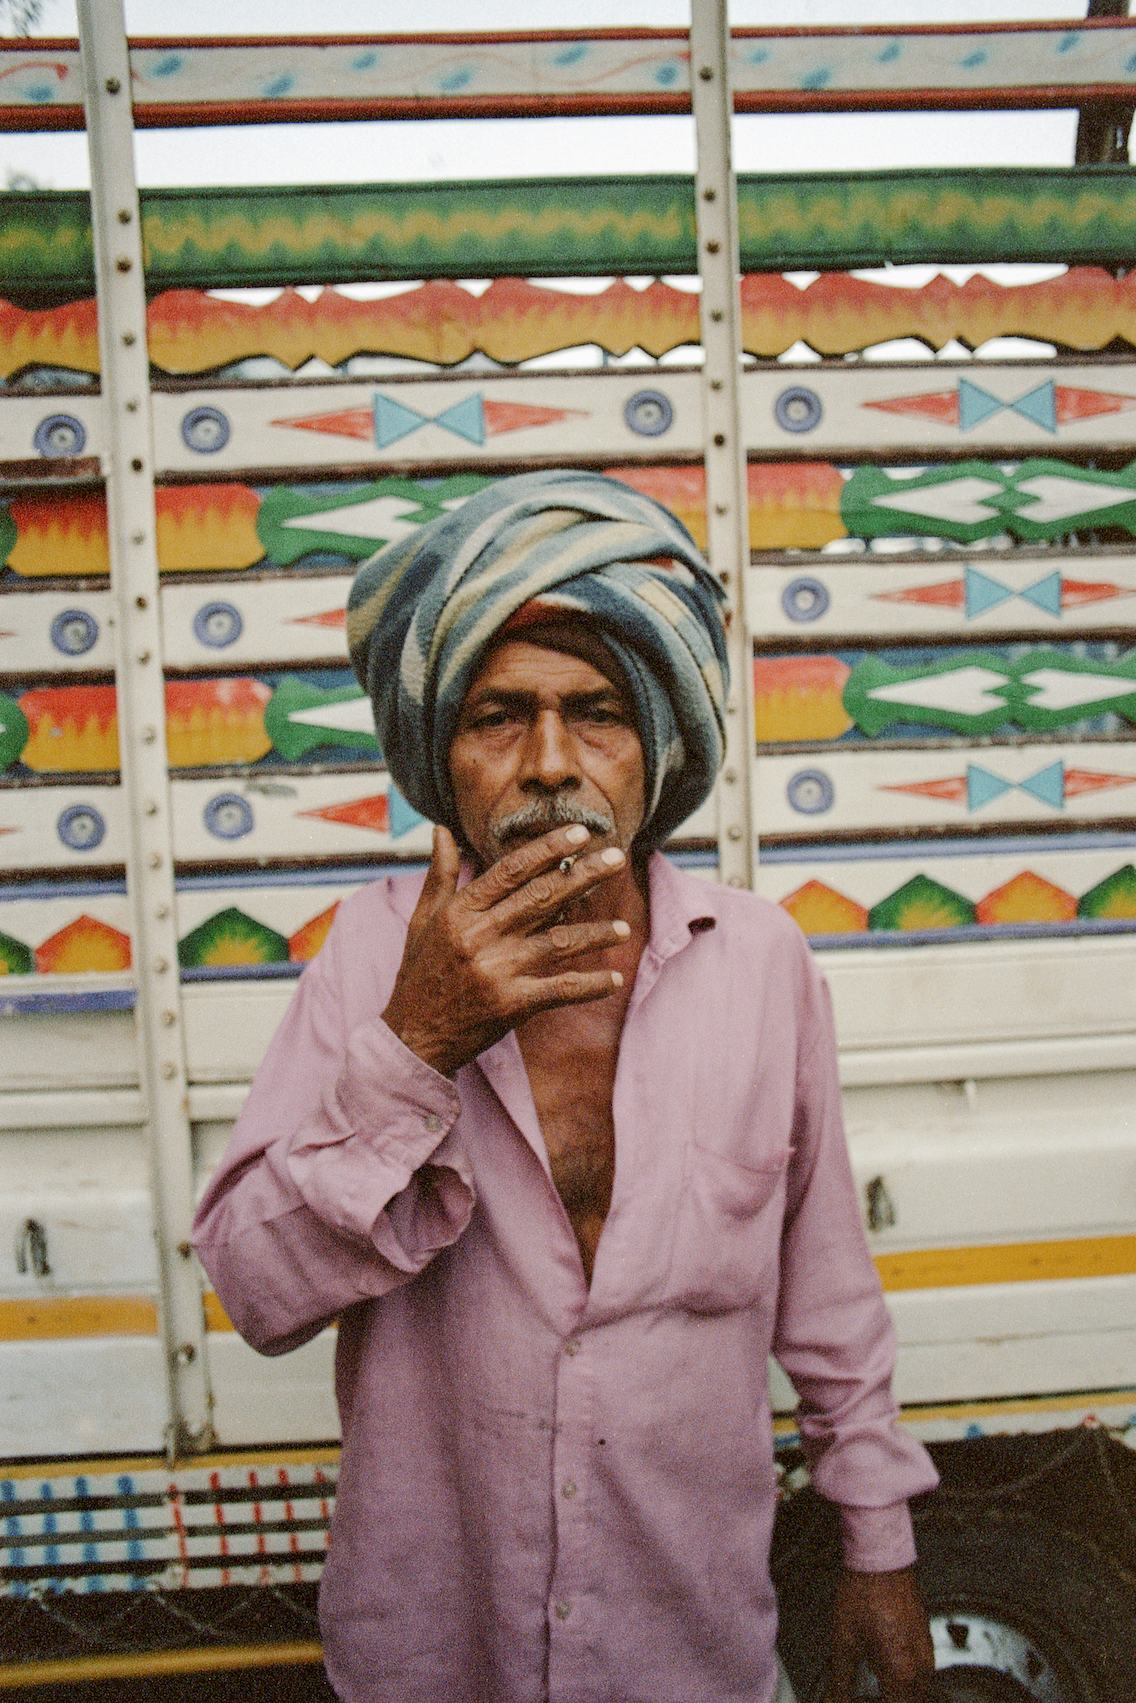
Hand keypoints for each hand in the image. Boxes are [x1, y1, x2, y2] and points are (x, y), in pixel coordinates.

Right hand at [382, 823, 631, 1077]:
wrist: (413, 1035)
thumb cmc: (420, 972)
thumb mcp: (422, 919)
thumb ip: (440, 874)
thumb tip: (442, 829)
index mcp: (461, 912)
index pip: (511, 871)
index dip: (547, 849)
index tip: (579, 834)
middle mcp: (480, 936)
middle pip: (541, 897)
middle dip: (582, 876)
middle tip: (616, 860)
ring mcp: (497, 971)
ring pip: (558, 942)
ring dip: (595, 933)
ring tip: (624, 929)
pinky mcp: (511, 1004)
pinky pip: (560, 989)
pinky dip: (589, 985)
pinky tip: (614, 980)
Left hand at [825, 1566, 934, 1702]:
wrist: (881, 1559)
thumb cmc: (865, 1593)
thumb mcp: (844, 1642)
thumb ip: (842, 1681)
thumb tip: (838, 1700)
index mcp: (902, 1673)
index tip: (859, 1702)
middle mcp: (921, 1666)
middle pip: (910, 1702)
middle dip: (890, 1700)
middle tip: (866, 1696)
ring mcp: (927, 1652)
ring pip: (917, 1690)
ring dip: (898, 1693)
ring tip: (873, 1683)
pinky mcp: (926, 1638)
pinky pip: (920, 1672)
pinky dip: (904, 1677)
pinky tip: (884, 1665)